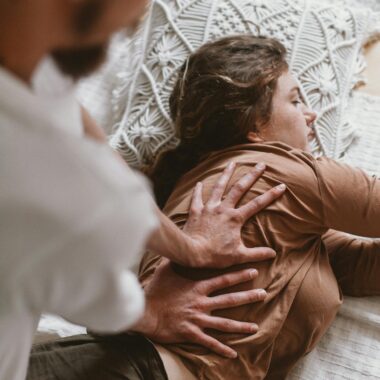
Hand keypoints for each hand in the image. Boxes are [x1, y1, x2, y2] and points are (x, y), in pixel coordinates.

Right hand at [132, 259, 265, 357]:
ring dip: (241, 326)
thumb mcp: (167, 269)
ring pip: (224, 323)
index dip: (240, 275)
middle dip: (249, 296)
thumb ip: (178, 259)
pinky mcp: (191, 333)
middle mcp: (202, 302)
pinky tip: (233, 353)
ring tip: (256, 327)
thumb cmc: (156, 289)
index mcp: (198, 287)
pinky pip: (209, 342)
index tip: (253, 272)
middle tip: (264, 294)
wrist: (146, 311)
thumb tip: (182, 247)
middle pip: (230, 300)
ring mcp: (198, 319)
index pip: (223, 280)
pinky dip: (221, 349)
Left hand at [183, 162, 285, 267]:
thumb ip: (257, 254)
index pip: (257, 204)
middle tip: (260, 164)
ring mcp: (209, 208)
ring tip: (232, 162)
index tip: (281, 186)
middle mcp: (223, 209)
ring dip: (226, 174)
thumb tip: (273, 254)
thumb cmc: (215, 255)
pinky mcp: (196, 211)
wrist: (192, 253)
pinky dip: (198, 190)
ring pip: (219, 187)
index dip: (271, 195)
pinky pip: (197, 197)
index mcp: (235, 218)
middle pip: (239, 188)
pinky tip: (200, 182)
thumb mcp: (239, 256)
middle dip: (251, 176)